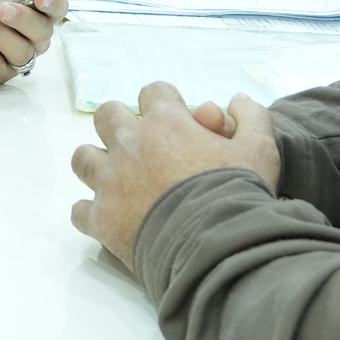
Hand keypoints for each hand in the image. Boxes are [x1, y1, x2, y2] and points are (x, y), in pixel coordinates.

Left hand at [70, 83, 278, 265]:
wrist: (215, 247)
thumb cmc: (237, 193)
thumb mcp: (260, 150)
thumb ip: (251, 117)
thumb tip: (237, 99)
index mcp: (165, 123)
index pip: (154, 92)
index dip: (167, 104)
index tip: (178, 123)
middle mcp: (130, 144)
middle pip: (107, 116)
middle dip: (122, 124)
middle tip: (141, 146)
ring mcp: (110, 181)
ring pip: (83, 158)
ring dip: (98, 163)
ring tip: (118, 178)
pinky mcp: (101, 218)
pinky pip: (80, 210)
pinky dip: (92, 212)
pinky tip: (110, 218)